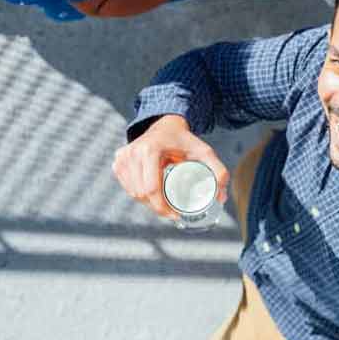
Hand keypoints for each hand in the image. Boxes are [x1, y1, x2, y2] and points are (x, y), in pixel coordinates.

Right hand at [113, 114, 229, 219]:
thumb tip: (221, 197)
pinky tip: (150, 195)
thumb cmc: (184, 140)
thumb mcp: (204, 151)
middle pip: (141, 193)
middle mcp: (133, 152)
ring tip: (163, 203)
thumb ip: (218, 170)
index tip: (175, 215)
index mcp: (150, 149)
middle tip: (172, 212)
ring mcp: (122, 157)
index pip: (151, 188)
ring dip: (147, 203)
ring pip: (133, 193)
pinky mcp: (118, 161)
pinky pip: (127, 186)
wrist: (165, 124)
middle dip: (157, 208)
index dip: (162, 207)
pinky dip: (138, 194)